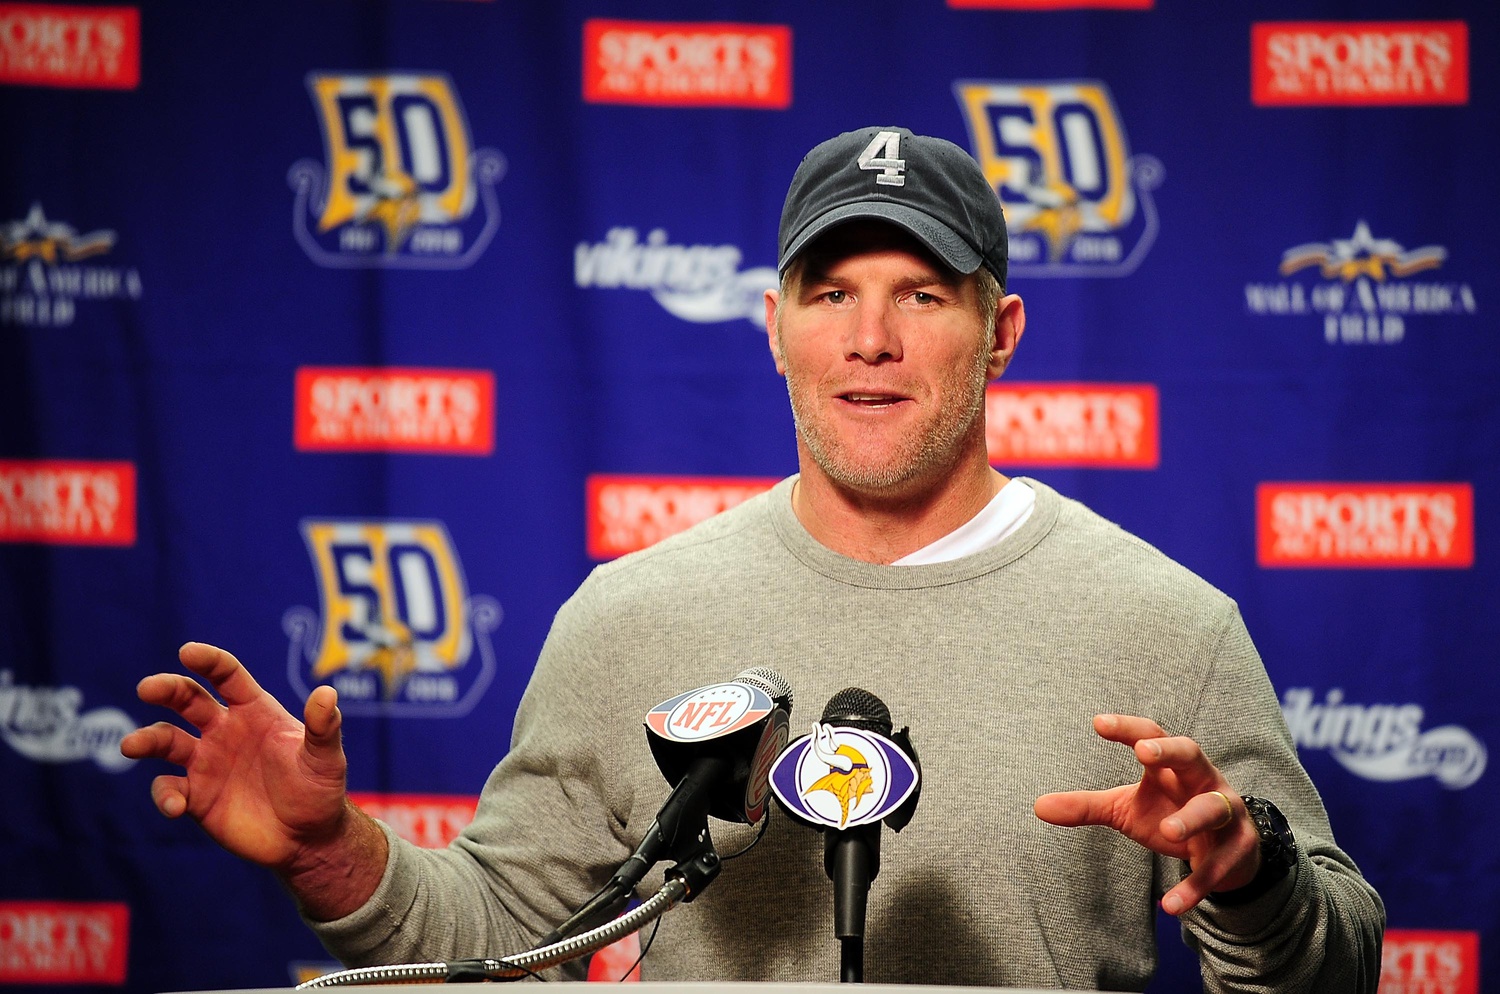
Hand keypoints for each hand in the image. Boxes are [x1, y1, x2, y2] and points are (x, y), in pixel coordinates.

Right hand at [120, 642, 352, 871]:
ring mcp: (206, 762)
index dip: (209, 661)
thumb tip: (327, 693)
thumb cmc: (320, 789)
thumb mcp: (326, 758)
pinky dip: (165, 795)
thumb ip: (323, 727)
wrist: (307, 837)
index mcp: (254, 710)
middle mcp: (224, 730)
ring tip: (131, 746)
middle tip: (147, 688)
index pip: (226, 676)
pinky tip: (176, 806)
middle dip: (166, 689)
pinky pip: (169, 788)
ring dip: (147, 740)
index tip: (188, 652)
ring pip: (166, 741)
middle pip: (187, 699)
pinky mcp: (195, 796)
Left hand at [1033, 714, 1261, 915]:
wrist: (1226, 849)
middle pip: (1191, 754)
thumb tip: (1037, 806)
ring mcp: (1225, 812)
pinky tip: (1170, 905)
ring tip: (1167, 830)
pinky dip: (1195, 886)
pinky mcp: (1237, 849)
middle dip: (1170, 752)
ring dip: (1192, 817)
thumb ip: (1086, 806)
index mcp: (1170, 765)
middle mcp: (1201, 780)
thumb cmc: (1168, 812)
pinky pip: (1216, 866)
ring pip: (1213, 808)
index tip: (1098, 723)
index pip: (1150, 736)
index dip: (1127, 729)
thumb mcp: (1125, 808)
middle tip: (1144, 752)